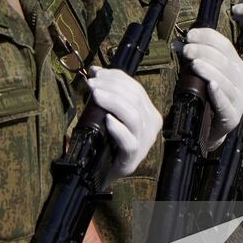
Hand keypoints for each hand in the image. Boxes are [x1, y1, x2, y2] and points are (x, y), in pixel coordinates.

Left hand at [87, 67, 161, 186]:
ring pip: (133, 117)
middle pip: (135, 99)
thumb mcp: (111, 112)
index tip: (96, 72)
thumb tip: (96, 71)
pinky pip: (129, 142)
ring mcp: (144, 143)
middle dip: (111, 86)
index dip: (117, 77)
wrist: (104, 171)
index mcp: (149, 113)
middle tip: (91, 83)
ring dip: (112, 101)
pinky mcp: (132, 158)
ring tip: (95, 95)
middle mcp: (151, 126)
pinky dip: (118, 129)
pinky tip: (106, 120)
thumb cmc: (107, 139)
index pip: (136, 88)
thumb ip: (109, 94)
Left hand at [179, 28, 242, 150]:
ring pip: (226, 80)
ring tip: (194, 63)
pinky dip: (218, 93)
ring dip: (209, 70)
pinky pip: (225, 103)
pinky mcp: (233, 117)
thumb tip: (179, 43)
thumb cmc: (203, 98)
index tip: (190, 35)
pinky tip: (209, 86)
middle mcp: (242, 81)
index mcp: (236, 67)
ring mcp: (239, 100)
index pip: (226, 46)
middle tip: (186, 50)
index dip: (209, 37)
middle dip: (204, 52)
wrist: (208, 130)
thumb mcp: (198, 74)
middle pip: (225, 61)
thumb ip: (192, 58)